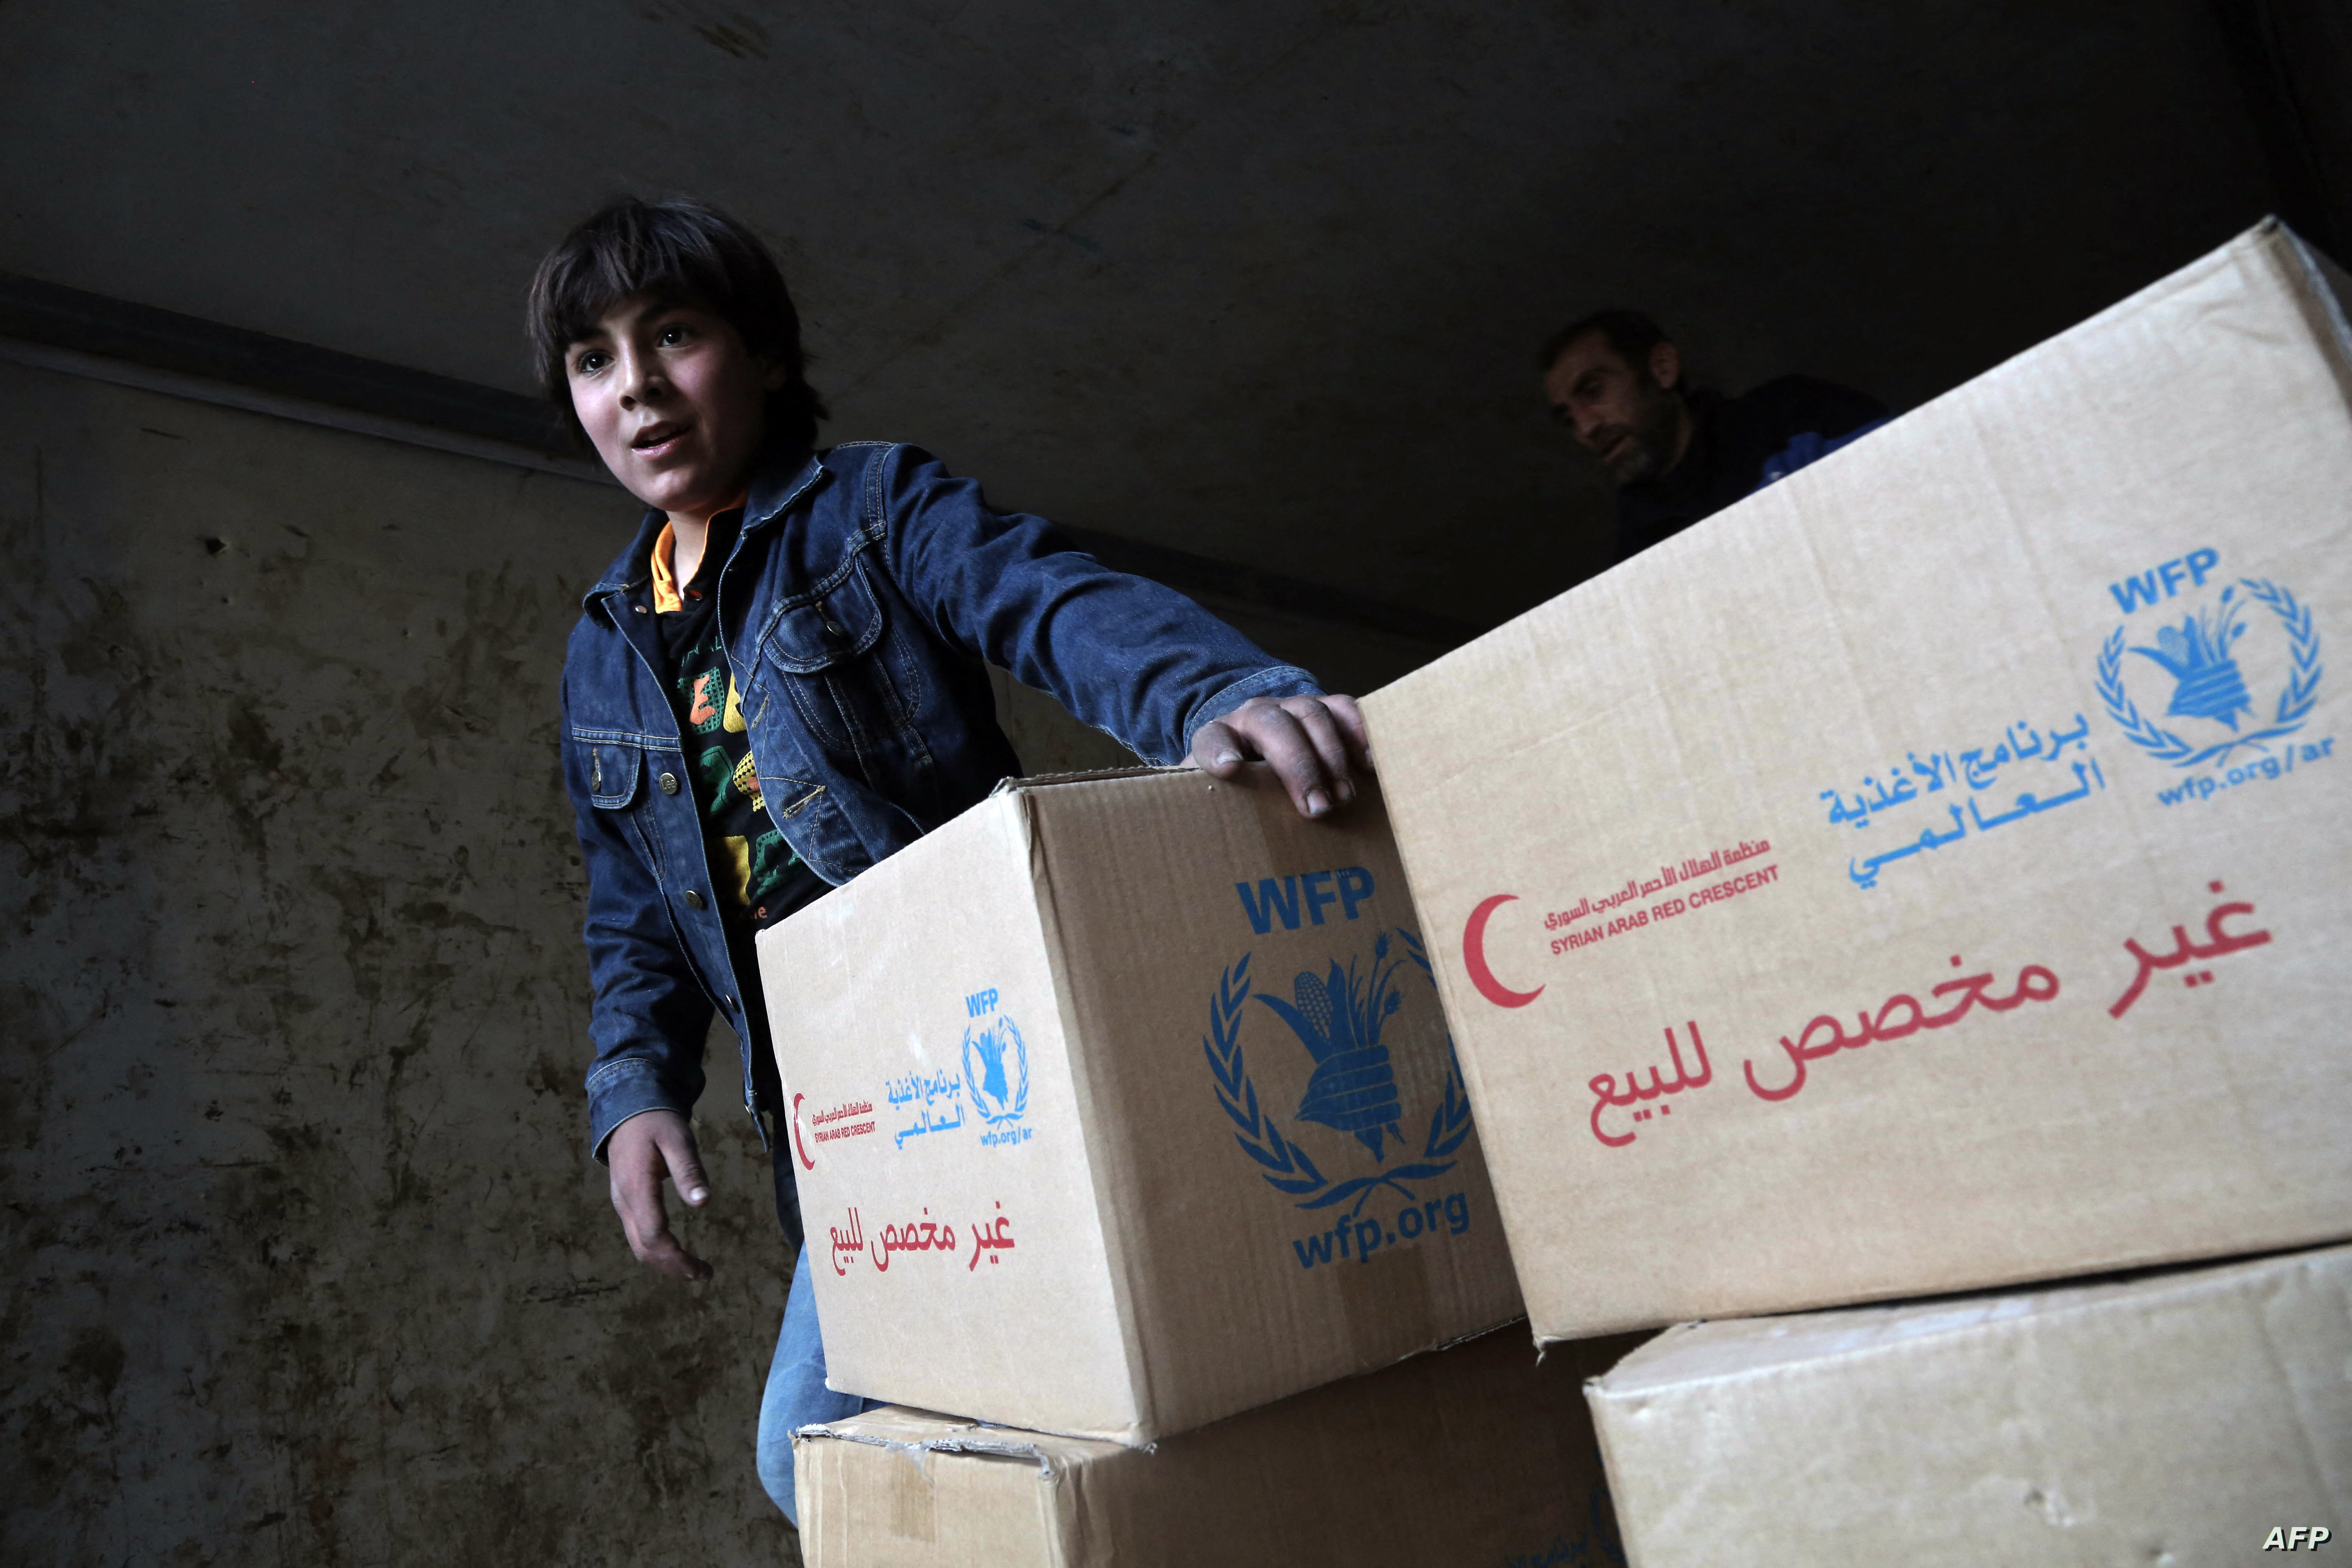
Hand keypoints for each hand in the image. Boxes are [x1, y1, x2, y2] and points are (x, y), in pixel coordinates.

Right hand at [606, 1109, 713, 1281]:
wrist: (627, 1109)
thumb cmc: (656, 1121)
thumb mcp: (677, 1138)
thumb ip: (688, 1170)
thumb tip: (703, 1203)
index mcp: (637, 1188)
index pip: (654, 1235)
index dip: (677, 1257)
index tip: (701, 1269)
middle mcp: (624, 1201)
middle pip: (644, 1248)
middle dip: (673, 1267)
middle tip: (704, 1275)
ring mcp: (622, 1203)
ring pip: (638, 1245)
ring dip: (665, 1262)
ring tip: (694, 1270)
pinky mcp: (625, 1201)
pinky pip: (637, 1234)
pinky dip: (657, 1250)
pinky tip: (676, 1251)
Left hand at [1189, 694, 1370, 818]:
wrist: (1259, 754)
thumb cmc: (1240, 788)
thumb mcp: (1221, 802)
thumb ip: (1215, 817)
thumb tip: (1213, 862)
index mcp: (1218, 738)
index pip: (1211, 739)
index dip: (1219, 751)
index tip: (1229, 769)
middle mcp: (1253, 716)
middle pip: (1272, 726)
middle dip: (1298, 766)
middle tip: (1318, 809)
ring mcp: (1290, 707)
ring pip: (1311, 713)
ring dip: (1331, 756)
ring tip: (1344, 798)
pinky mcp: (1322, 707)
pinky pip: (1343, 708)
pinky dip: (1359, 733)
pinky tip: (1367, 766)